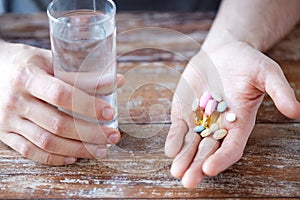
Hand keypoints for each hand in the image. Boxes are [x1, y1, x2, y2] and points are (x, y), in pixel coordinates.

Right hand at [0, 41, 124, 164]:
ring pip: (47, 142)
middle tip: (112, 137)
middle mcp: (17, 100)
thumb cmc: (25, 63)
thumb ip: (80, 72)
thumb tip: (116, 80)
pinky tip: (73, 157)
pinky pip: (30, 152)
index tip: (109, 113)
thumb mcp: (48, 59)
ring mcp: (9, 120)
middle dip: (90, 134)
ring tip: (100, 150)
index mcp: (28, 77)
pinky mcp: (5, 133)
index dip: (88, 106)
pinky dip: (54, 158)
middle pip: (58, 124)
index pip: (62, 95)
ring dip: (78, 149)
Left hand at [165, 41, 299, 187]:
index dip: (222, 159)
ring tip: (176, 172)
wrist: (224, 52)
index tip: (210, 168)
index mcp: (240, 123)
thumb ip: (279, 91)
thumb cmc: (248, 63)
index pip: (232, 147)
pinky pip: (179, 127)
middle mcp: (219, 126)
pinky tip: (170, 150)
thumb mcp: (267, 73)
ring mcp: (200, 119)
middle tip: (188, 181)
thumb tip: (296, 111)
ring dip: (184, 158)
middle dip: (197, 165)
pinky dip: (174, 138)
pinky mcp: (185, 110)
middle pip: (208, 151)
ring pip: (191, 143)